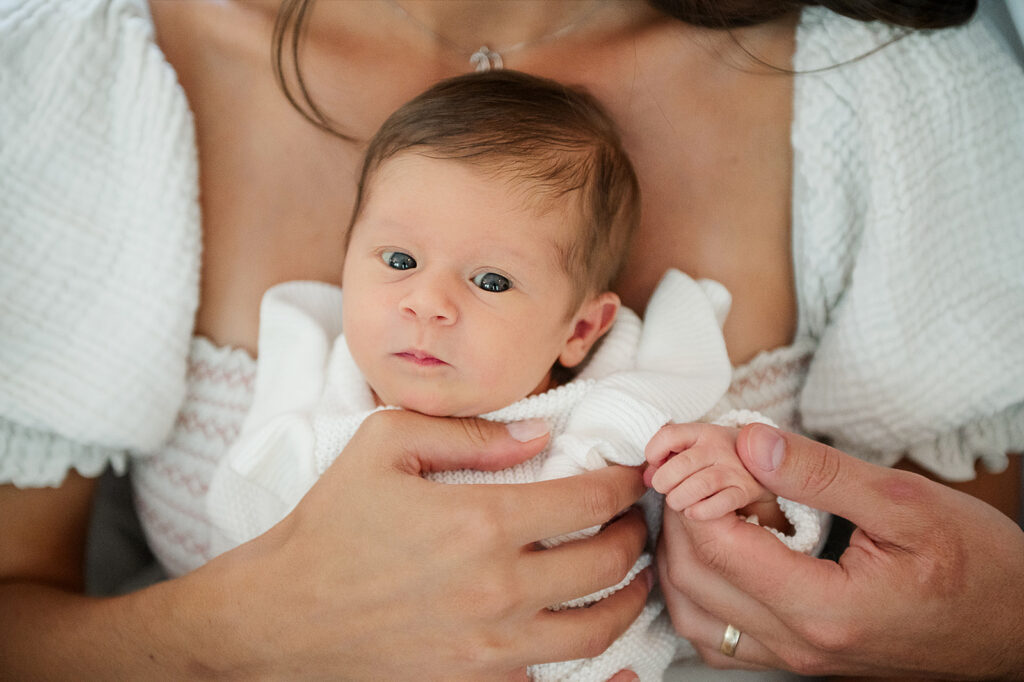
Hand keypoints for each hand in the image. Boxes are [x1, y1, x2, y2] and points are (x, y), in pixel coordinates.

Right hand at [181, 410, 649, 679]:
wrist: (282, 615)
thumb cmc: (331, 525)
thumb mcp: (385, 445)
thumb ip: (469, 433)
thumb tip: (538, 435)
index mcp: (481, 521)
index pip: (590, 500)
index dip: (625, 483)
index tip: (632, 474)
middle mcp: (499, 588)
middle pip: (608, 564)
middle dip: (636, 535)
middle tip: (636, 520)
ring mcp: (492, 647)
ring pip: (599, 628)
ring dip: (629, 598)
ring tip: (631, 577)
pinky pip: (559, 679)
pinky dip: (595, 664)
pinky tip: (599, 639)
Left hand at [645, 423, 774, 520]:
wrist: (761, 465)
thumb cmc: (715, 458)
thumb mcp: (692, 450)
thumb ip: (666, 459)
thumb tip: (646, 477)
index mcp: (700, 432)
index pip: (668, 435)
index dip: (653, 451)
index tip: (655, 464)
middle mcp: (718, 446)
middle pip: (681, 464)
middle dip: (664, 482)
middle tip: (664, 489)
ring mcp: (734, 467)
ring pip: (699, 485)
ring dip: (680, 499)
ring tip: (677, 502)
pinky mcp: (747, 489)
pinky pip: (721, 503)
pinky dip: (701, 511)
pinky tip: (693, 513)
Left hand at [657, 423, 1023, 678]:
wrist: (1017, 629)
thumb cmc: (979, 567)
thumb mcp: (907, 503)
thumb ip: (820, 473)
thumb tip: (749, 443)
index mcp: (824, 607)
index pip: (717, 543)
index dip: (695, 488)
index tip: (703, 450)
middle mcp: (799, 644)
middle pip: (691, 575)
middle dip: (678, 512)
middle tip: (696, 466)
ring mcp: (795, 659)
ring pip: (692, 611)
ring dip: (678, 552)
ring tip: (702, 501)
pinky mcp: (798, 659)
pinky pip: (716, 636)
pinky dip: (696, 591)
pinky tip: (714, 552)